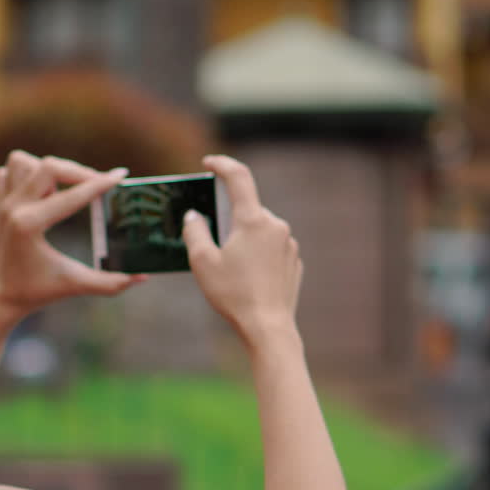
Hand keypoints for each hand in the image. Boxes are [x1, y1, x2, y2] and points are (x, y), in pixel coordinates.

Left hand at [0, 151, 144, 316]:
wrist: (5, 297)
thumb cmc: (40, 291)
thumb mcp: (77, 284)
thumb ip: (111, 283)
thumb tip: (143, 277)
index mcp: (29, 225)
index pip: (71, 196)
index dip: (100, 184)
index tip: (121, 175)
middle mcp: (13, 209)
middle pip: (48, 166)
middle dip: (78, 171)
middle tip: (98, 182)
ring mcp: (3, 204)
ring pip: (22, 162)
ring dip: (47, 169)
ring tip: (62, 189)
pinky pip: (7, 172)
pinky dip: (25, 174)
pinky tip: (41, 191)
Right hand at [181, 155, 301, 348]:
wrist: (268, 327)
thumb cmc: (233, 294)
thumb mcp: (202, 262)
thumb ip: (195, 231)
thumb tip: (195, 216)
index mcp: (252, 220)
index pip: (238, 177)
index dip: (222, 165)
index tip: (209, 163)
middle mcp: (275, 225)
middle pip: (246, 210)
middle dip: (227, 219)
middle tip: (211, 243)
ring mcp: (288, 243)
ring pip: (258, 230)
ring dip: (242, 240)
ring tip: (229, 269)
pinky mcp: (294, 261)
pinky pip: (270, 248)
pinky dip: (256, 255)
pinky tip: (246, 279)